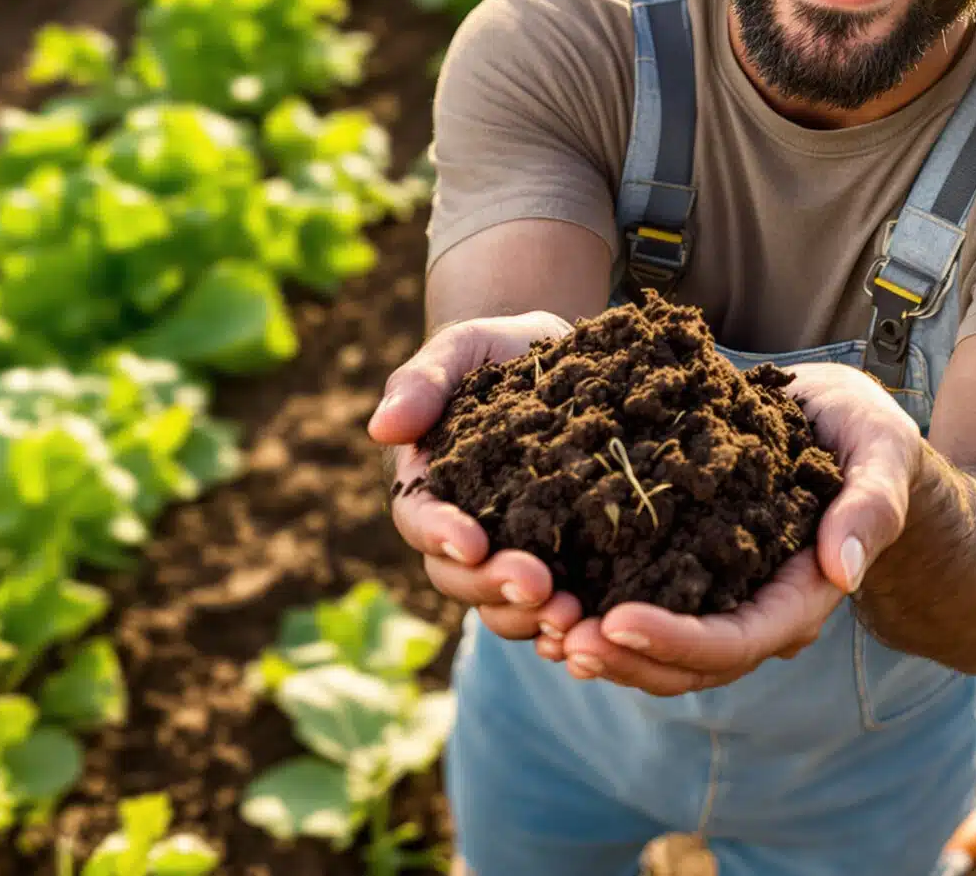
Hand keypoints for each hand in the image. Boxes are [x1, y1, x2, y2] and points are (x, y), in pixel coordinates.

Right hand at [369, 312, 580, 647]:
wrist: (559, 358)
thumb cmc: (497, 350)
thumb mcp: (462, 349)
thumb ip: (421, 383)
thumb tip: (382, 429)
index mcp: (428, 485)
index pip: (421, 521)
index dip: (442, 537)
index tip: (473, 541)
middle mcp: (462, 530)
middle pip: (458, 578)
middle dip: (494, 587)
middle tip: (538, 586)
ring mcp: (510, 552)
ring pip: (503, 606)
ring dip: (531, 618)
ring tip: (572, 615)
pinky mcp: (560, 562)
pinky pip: (551, 608)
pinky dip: (565, 625)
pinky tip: (593, 626)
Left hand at [555, 362, 927, 695]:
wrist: (841, 425)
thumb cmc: (865, 437)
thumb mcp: (879, 454)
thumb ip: (870, 508)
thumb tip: (841, 572)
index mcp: (801, 595)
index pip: (738, 641)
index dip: (677, 640)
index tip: (615, 621)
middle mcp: (756, 611)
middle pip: (687, 665)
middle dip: (624, 657)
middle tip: (559, 637)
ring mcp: (718, 597)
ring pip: (656, 652)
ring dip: (600, 648)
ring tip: (541, 629)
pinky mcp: (686, 570)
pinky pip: (638, 607)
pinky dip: (594, 613)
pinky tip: (544, 600)